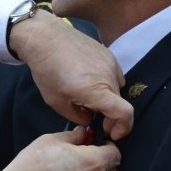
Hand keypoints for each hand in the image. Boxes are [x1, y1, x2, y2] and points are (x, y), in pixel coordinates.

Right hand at [0, 128, 120, 170]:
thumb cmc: (34, 165)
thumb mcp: (53, 140)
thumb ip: (73, 136)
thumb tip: (81, 133)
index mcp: (92, 160)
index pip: (115, 153)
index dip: (108, 146)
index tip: (99, 143)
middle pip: (113, 170)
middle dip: (104, 160)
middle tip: (89, 154)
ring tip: (79, 167)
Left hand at [8, 10, 132, 140]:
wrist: (45, 37)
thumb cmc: (46, 70)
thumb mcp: (56, 102)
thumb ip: (78, 116)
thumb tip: (91, 117)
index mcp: (96, 90)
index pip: (125, 113)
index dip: (123, 128)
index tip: (111, 132)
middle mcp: (108, 76)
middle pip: (118, 102)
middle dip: (108, 113)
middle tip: (89, 112)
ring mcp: (110, 62)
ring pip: (117, 87)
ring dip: (106, 96)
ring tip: (85, 93)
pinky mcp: (107, 52)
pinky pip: (114, 73)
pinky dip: (106, 81)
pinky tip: (87, 78)